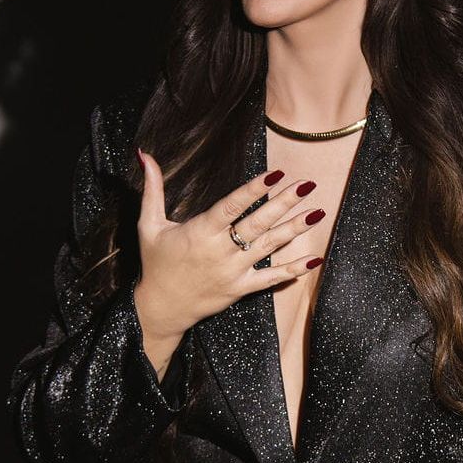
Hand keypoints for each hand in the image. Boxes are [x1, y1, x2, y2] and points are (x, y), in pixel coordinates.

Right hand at [133, 150, 325, 345]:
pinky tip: (314, 259)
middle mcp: (220, 250)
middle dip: (283, 203)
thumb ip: (152, 188)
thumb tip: (145, 154)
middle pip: (257, 223)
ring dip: (294, 229)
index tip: (274, 173)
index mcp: (200, 231)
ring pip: (269, 247)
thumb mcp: (149, 224)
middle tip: (307, 185)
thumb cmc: (156, 262)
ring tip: (317, 211)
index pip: (231, 206)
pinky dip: (293, 270)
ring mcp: (233, 271)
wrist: (160, 308)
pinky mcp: (241, 288)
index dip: (253, 189)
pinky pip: (271, 279)